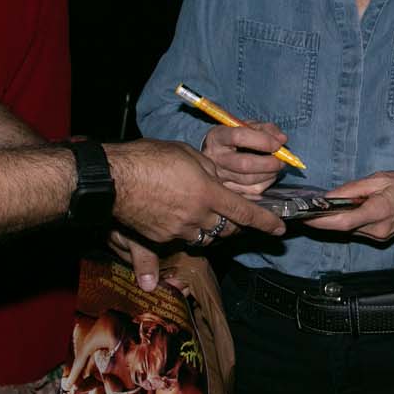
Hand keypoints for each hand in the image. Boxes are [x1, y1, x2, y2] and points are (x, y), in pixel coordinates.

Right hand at [106, 139, 285, 280]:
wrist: (114, 179)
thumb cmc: (150, 159)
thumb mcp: (188, 155)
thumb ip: (209, 170)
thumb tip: (217, 180)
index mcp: (208, 193)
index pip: (246, 213)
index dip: (266, 222)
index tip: (280, 229)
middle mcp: (197, 215)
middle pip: (228, 229)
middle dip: (236, 224)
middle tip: (235, 216)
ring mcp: (178, 229)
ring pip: (207, 236)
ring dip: (213, 229)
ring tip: (206, 215)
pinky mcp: (161, 238)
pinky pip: (184, 238)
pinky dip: (189, 231)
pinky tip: (180, 217)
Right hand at [201, 121, 287, 194]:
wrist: (215, 154)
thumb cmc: (234, 138)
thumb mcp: (247, 126)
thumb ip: (266, 129)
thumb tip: (282, 139)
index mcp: (218, 137)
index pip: (239, 137)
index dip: (263, 141)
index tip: (278, 144)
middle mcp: (216, 158)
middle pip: (244, 164)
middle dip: (269, 163)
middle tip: (282, 161)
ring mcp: (220, 176)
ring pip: (249, 180)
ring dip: (269, 175)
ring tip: (276, 167)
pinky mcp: (227, 190)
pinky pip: (250, 192)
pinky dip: (265, 185)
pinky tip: (268, 176)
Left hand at [304, 170, 393, 241]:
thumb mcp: (380, 179)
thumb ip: (353, 189)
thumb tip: (330, 196)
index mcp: (378, 211)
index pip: (342, 222)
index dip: (320, 222)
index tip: (305, 217)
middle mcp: (377, 230)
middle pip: (343, 228)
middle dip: (326, 219)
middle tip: (311, 207)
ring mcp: (380, 237)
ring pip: (350, 230)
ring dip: (339, 219)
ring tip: (332, 205)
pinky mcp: (381, 238)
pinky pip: (359, 230)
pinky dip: (351, 221)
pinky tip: (351, 210)